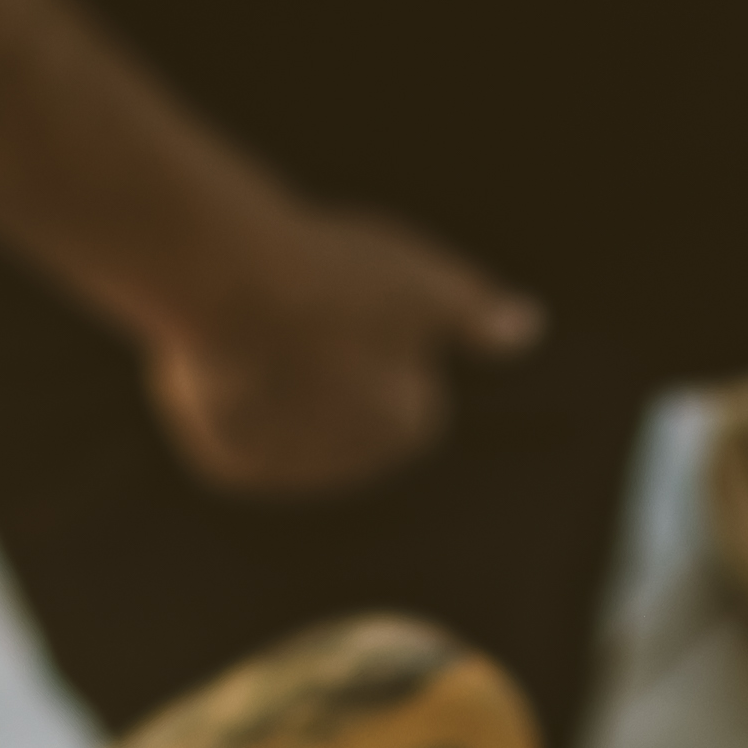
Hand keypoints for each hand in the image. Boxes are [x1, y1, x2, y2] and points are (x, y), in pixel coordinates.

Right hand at [136, 203, 543, 498]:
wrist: (230, 287)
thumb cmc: (333, 275)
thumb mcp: (420, 279)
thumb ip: (475, 312)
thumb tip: (526, 327)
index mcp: (409, 426)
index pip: (409, 394)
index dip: (381, 341)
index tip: (351, 301)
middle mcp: (354, 469)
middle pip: (346, 412)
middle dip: (330, 370)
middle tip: (301, 307)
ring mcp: (289, 473)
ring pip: (287, 421)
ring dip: (278, 382)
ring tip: (261, 324)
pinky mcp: (230, 468)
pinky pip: (234, 427)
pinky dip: (228, 393)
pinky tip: (220, 351)